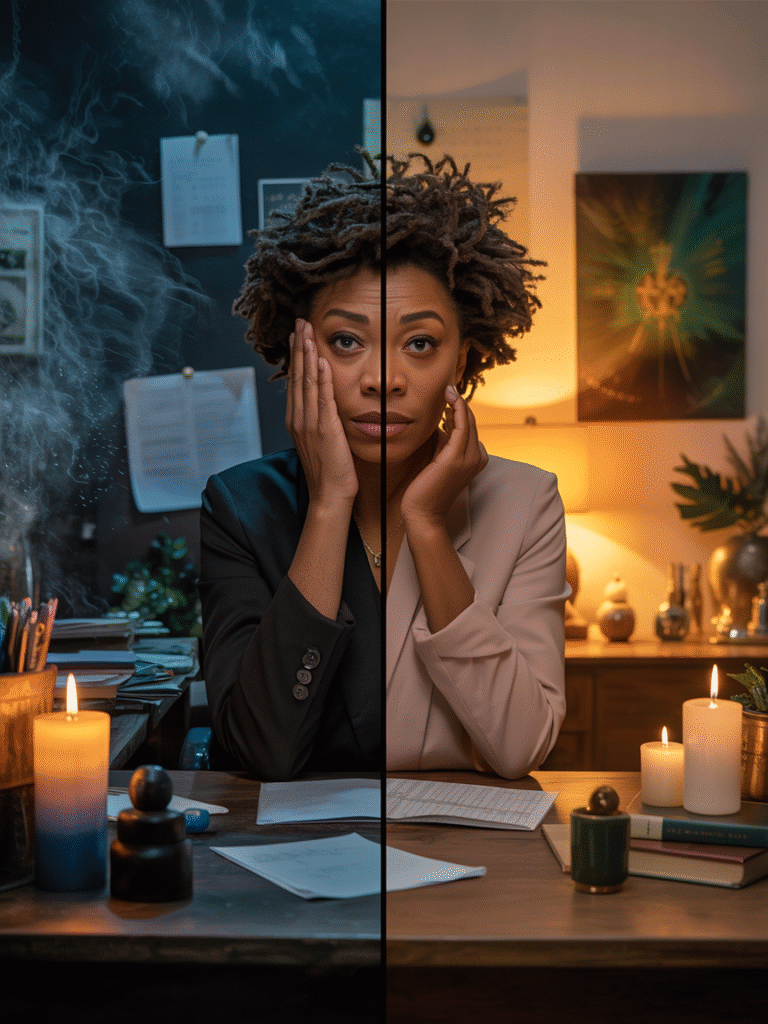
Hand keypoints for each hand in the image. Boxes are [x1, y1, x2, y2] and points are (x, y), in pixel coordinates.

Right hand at [286, 319, 357, 509]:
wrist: (330, 495)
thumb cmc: (329, 472)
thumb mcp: (321, 441)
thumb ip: (320, 420)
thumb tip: (325, 404)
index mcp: (297, 420)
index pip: (295, 381)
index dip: (296, 357)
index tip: (297, 336)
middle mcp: (299, 419)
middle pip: (297, 376)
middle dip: (298, 347)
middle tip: (299, 323)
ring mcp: (309, 424)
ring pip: (306, 383)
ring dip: (307, 355)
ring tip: (307, 332)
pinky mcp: (324, 430)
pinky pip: (322, 399)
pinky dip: (321, 379)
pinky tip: (321, 361)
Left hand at [401, 385, 487, 527]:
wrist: (424, 512)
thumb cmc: (427, 488)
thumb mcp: (439, 460)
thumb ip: (444, 444)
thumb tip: (441, 425)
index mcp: (475, 458)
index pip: (471, 429)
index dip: (461, 411)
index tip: (450, 398)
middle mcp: (477, 457)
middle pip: (471, 423)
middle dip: (461, 404)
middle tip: (448, 388)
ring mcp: (469, 459)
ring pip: (468, 422)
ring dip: (458, 404)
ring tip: (448, 392)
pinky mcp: (455, 458)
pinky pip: (461, 427)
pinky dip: (457, 410)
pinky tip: (449, 402)